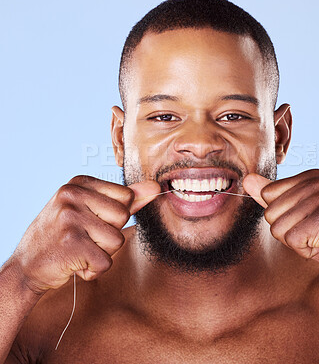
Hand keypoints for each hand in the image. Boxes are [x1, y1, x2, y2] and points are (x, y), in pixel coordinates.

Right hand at [12, 175, 159, 293]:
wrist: (27, 265)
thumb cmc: (64, 235)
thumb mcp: (91, 210)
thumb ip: (125, 199)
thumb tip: (155, 186)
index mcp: (79, 182)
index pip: (126, 196)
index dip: (115, 216)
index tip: (91, 221)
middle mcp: (72, 195)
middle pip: (123, 216)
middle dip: (109, 234)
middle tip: (83, 238)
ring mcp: (69, 218)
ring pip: (116, 240)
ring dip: (102, 253)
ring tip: (78, 250)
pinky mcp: (70, 244)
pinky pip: (105, 262)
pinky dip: (93, 270)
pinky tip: (74, 264)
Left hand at [243, 169, 318, 281]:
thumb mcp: (300, 210)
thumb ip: (273, 195)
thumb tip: (247, 179)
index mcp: (311, 176)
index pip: (268, 194)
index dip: (282, 215)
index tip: (307, 220)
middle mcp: (317, 182)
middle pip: (270, 212)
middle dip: (287, 230)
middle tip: (314, 232)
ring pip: (277, 227)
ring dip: (295, 241)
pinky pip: (290, 239)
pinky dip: (303, 249)